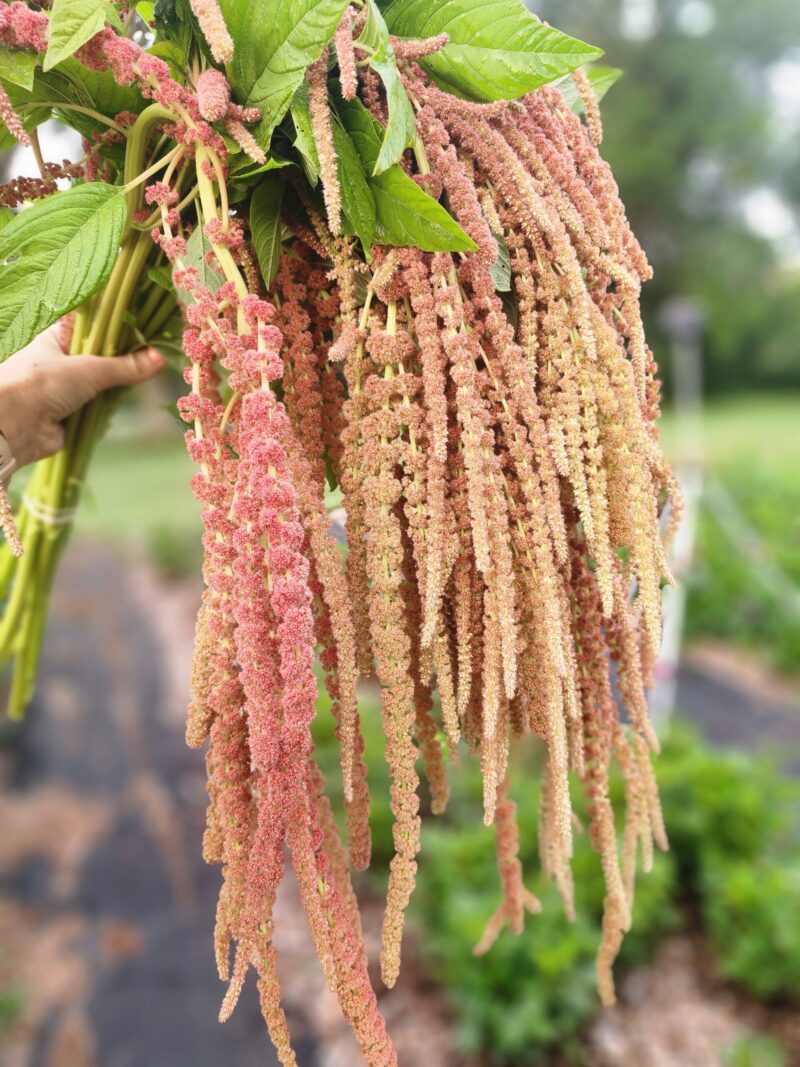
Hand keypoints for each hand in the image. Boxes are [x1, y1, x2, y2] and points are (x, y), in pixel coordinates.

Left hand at [0, 326, 164, 468]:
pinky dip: (111, 405)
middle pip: (102, 354)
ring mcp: (66, 387)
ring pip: (102, 381)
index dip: (118, 325)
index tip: (146, 325)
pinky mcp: (72, 412)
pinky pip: (99, 404)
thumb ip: (126, 366)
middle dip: (124, 357)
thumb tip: (160, 358)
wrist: (12, 426)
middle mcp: (61, 359)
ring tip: (147, 374)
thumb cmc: (41, 382)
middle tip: (153, 352)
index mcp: (57, 337)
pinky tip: (129, 399)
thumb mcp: (89, 368)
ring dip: (119, 383)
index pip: (94, 324)